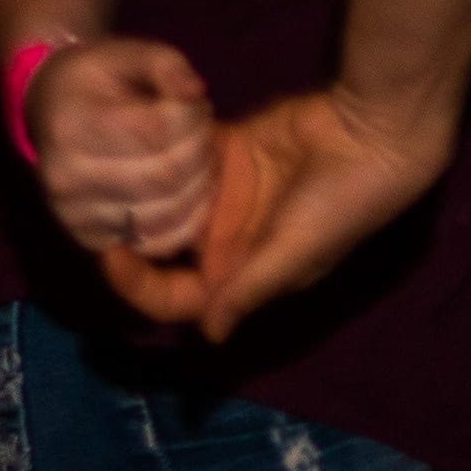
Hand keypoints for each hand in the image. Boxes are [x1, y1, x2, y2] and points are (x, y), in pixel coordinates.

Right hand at [32, 37, 215, 266]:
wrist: (50, 111)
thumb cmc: (96, 79)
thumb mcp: (128, 52)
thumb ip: (166, 64)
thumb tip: (196, 92)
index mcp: (73, 123)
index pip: (155, 130)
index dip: (193, 118)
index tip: (198, 106)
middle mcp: (66, 175)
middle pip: (163, 176)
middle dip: (200, 154)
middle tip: (205, 136)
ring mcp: (73, 213)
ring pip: (161, 214)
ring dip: (198, 188)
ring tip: (198, 162)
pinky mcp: (87, 237)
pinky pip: (150, 243)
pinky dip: (184, 225)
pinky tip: (191, 196)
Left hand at [96, 80, 450, 342]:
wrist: (373, 133)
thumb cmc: (342, 206)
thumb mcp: (295, 254)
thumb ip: (248, 289)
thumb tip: (209, 337)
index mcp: (244, 273)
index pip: (179, 296)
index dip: (141, 286)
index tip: (111, 255)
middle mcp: (230, 237)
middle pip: (163, 249)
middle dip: (130, 235)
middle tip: (97, 209)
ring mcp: (227, 193)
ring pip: (167, 200)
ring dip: (144, 191)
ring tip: (113, 172)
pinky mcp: (230, 149)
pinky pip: (185, 156)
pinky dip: (165, 149)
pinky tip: (145, 140)